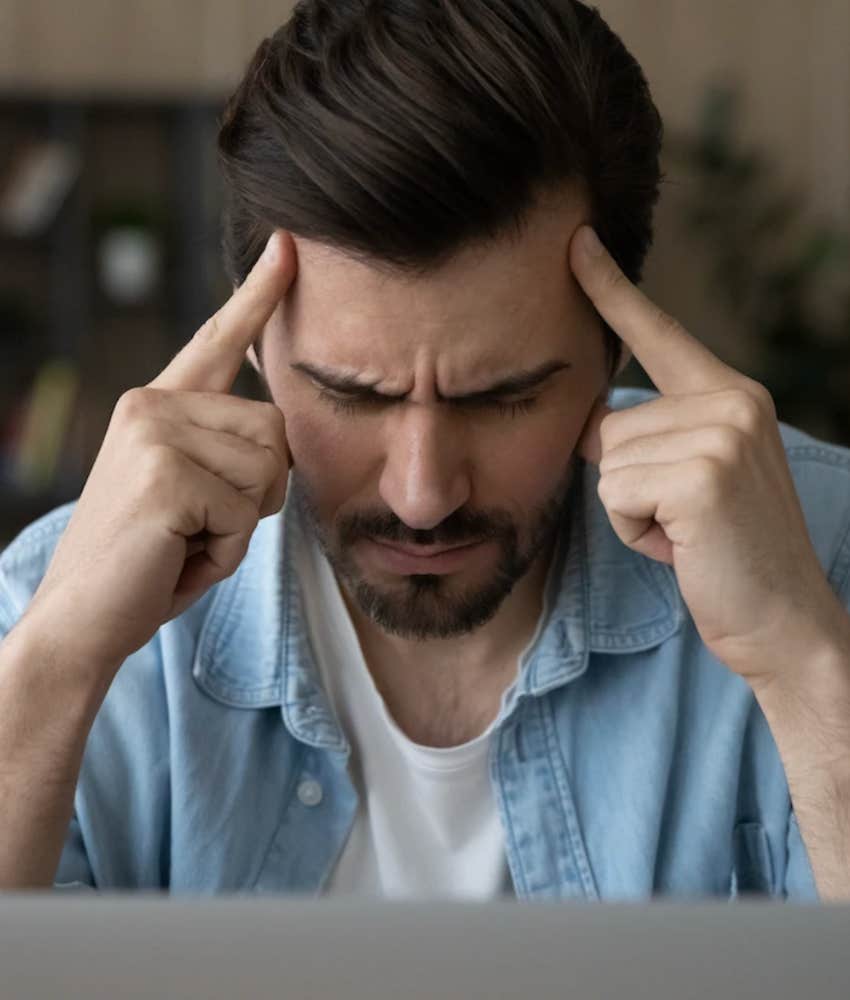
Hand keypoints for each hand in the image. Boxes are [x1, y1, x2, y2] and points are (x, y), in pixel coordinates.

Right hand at [24, 230, 296, 674]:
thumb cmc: (144, 562)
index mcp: (156, 404)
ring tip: (187, 541)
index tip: (287, 248)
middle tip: (202, 526)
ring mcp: (154, 434)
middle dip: (260, 493)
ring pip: (271, 469)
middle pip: (277, 427)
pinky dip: (228, 552)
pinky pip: (248, 513)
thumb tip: (278, 435)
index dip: (258, 297)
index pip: (217, 340)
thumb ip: (221, 451)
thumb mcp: (187, 493)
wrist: (80, 621)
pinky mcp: (166, 474)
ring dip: (243, 525)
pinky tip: (180, 557)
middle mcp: (151, 404)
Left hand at [569, 225, 846, 687]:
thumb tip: (593, 423)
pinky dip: (635, 531)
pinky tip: (683, 546)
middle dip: (629, 484)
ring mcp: (724, 433)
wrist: (784, 621)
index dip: (612, 289)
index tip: (574, 242)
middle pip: (610, 424)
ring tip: (686, 532)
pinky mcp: (704, 476)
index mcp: (731, 395)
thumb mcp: (694, 480)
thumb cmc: (728, 555)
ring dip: (632, 510)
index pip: (660, 332)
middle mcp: (734, 400)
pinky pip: (615, 493)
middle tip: (684, 519)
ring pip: (608, 461)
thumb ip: (655, 437)